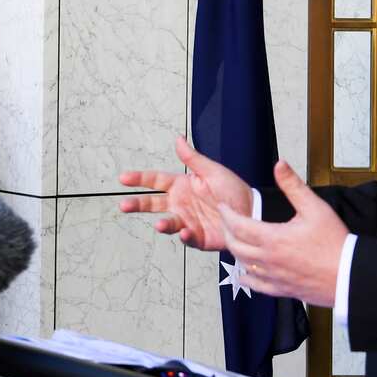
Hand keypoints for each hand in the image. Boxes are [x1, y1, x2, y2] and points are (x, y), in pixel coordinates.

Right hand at [118, 135, 252, 249]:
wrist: (253, 212)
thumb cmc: (234, 190)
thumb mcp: (213, 171)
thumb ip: (193, 159)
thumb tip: (178, 139)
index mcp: (182, 186)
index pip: (156, 181)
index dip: (139, 179)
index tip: (123, 178)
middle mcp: (181, 204)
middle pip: (153, 204)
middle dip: (138, 205)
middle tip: (124, 206)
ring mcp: (188, 221)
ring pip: (168, 223)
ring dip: (163, 224)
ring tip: (159, 225)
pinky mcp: (199, 238)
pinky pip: (188, 238)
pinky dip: (185, 236)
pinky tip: (185, 232)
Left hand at [216, 160, 346, 305]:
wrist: (349, 275)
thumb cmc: (334, 242)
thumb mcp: (315, 207)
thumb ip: (293, 185)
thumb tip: (279, 165)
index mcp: (273, 238)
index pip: (237, 225)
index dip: (226, 214)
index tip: (223, 206)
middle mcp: (268, 259)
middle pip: (234, 245)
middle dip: (226, 230)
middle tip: (226, 220)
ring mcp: (272, 277)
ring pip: (241, 264)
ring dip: (235, 250)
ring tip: (235, 239)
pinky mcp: (280, 289)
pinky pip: (254, 284)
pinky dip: (245, 275)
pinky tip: (244, 270)